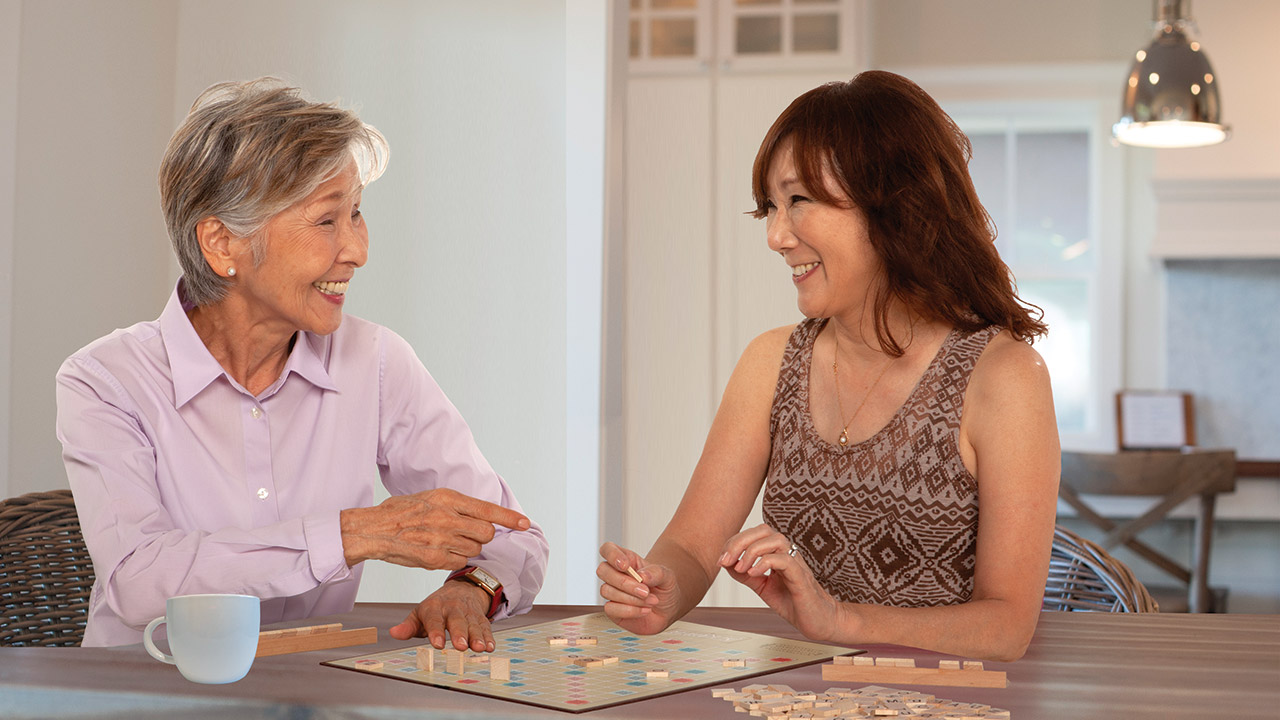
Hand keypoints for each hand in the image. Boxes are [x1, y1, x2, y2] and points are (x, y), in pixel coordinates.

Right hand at [340, 488, 529, 569]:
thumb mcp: (429, 498)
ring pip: (473, 549)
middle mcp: (447, 518)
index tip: (525, 523)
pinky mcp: (434, 559)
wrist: (371, 530)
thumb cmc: (399, 512)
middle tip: (466, 534)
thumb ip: (454, 506)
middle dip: (482, 536)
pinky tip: (436, 551)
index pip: (487, 509)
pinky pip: (458, 561)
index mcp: (447, 498)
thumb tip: (478, 514)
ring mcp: (441, 539)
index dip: (509, 518)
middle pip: (486, 533)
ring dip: (466, 548)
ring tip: (445, 541)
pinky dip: (452, 559)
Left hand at [389, 581, 495, 651]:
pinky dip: (488, 637)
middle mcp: (452, 609)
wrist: (462, 589)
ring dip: (477, 636)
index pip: (434, 620)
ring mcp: (468, 613)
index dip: (436, 631)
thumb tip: (393, 633)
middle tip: (461, 646)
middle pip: (456, 621)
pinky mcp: (480, 617)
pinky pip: (485, 626)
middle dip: (459, 633)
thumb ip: (408, 626)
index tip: (437, 643)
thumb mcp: (420, 613)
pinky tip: (490, 647)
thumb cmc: (437, 607)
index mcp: (434, 608)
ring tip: (479, 647)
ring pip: (473, 624)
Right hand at [596, 542, 679, 634]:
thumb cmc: (664, 588)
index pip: (608, 549)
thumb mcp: (667, 576)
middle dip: (624, 582)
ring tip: (651, 601)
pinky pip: (610, 609)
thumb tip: (642, 576)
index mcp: (626, 559)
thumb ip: (656, 573)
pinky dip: (630, 611)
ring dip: (631, 598)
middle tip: (645, 591)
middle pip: (602, 570)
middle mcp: (615, 574)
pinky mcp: (612, 610)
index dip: (612, 555)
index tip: (626, 566)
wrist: (668, 609)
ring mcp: (612, 592)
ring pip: (606, 590)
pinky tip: (644, 610)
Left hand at [719, 523, 844, 641]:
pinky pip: (785, 560)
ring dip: (752, 551)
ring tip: (741, 568)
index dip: (734, 542)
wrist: (817, 621)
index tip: (722, 560)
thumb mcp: (762, 586)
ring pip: (776, 540)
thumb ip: (745, 574)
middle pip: (764, 530)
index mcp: (777, 552)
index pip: (754, 534)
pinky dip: (766, 563)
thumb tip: (726, 563)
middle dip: (740, 542)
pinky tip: (754, 573)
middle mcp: (788, 553)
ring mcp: (796, 563)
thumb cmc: (793, 602)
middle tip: (726, 560)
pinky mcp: (802, 577)